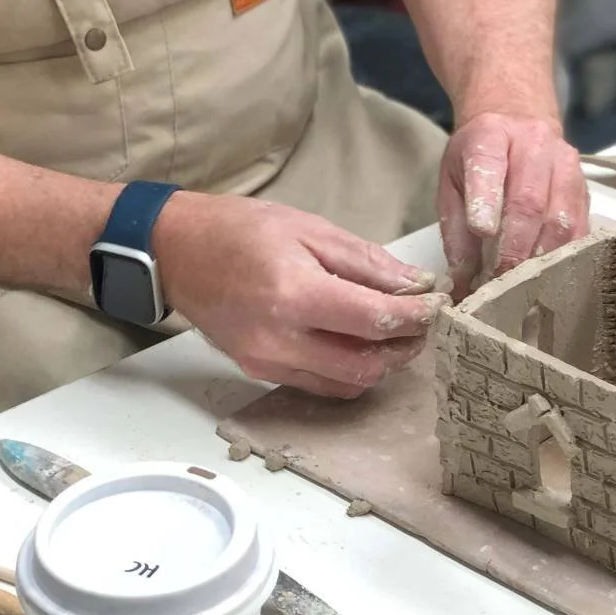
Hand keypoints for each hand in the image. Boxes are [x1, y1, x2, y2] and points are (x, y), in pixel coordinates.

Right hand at [154, 194, 446, 397]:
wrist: (179, 251)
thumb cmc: (241, 230)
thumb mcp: (310, 229)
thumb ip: (365, 261)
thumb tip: (413, 284)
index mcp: (295, 294)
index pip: (373, 321)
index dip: (415, 318)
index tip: (436, 305)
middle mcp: (279, 339)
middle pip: (365, 366)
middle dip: (403, 349)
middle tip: (422, 325)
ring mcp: (267, 362)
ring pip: (345, 384)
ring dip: (379, 364)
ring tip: (394, 334)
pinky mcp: (259, 371)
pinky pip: (319, 385)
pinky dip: (348, 372)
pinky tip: (358, 344)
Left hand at [438, 113, 587, 295]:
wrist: (516, 120)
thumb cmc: (480, 156)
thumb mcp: (452, 181)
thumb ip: (455, 230)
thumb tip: (462, 280)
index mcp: (490, 135)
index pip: (489, 164)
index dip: (486, 199)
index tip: (482, 230)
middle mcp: (533, 143)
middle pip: (530, 199)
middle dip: (515, 247)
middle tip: (499, 278)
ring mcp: (565, 163)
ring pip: (562, 218)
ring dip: (541, 256)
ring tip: (522, 281)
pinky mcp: (585, 186)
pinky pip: (581, 227)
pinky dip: (564, 255)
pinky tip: (548, 272)